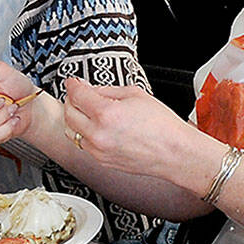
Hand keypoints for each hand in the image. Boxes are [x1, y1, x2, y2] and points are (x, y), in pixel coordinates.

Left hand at [61, 77, 211, 176]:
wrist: (174, 152)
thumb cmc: (163, 126)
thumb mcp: (136, 95)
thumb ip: (108, 91)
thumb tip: (91, 90)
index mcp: (106, 114)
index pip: (77, 95)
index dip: (72, 85)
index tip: (73, 82)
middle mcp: (98, 134)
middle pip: (69, 113)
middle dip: (71, 100)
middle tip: (78, 94)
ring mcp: (98, 150)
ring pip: (71, 131)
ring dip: (74, 118)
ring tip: (85, 111)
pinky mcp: (102, 160)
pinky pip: (83, 144)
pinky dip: (83, 133)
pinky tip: (95, 127)